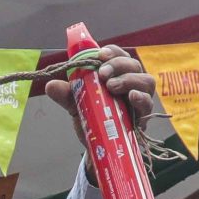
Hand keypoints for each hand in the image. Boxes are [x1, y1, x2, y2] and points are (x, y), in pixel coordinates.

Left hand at [41, 45, 155, 129]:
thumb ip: (66, 94)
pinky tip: (132, 96)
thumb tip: (50, 85)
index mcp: (116, 74)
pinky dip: (141, 98)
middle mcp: (131, 83)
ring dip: (129, 79)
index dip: (112, 52)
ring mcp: (140, 98)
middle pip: (133, 65)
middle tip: (103, 74)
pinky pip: (148, 104)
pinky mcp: (143, 116)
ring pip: (145, 80)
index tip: (100, 55)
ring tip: (112, 86)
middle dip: (118, 65)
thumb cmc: (92, 118)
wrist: (98, 146)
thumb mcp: (76, 104)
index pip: (119, 55)